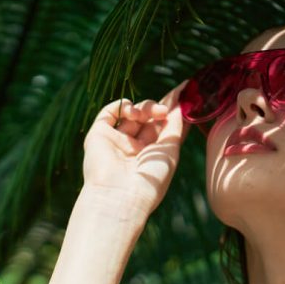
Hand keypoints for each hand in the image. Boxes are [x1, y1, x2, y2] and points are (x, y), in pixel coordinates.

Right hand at [82, 81, 190, 217]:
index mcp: (153, 153)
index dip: (173, 107)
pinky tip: (131, 110)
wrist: (121, 195)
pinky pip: (109, 112)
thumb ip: (175, 126)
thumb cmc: (151, 179)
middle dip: (159, 107)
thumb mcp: (171, 151)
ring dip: (144, 107)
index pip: (163, 124)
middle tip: (164, 110)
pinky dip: (121, 105)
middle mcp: (135, 146)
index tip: (185, 88)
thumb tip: (181, 105)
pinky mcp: (99, 135)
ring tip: (150, 114)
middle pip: (149, 116)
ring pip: (132, 112)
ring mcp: (117, 140)